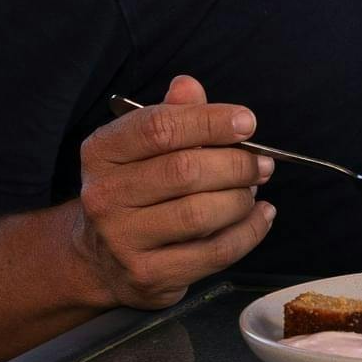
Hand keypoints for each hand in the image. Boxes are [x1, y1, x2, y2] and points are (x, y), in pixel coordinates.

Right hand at [72, 74, 275, 308]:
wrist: (100, 258)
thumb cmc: (134, 191)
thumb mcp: (142, 148)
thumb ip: (171, 115)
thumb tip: (189, 86)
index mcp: (102, 153)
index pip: (159, 128)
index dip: (210, 121)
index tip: (247, 123)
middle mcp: (104, 196)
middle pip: (185, 171)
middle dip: (235, 164)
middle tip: (261, 163)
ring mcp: (123, 240)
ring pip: (201, 214)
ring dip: (241, 199)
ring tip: (253, 189)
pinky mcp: (149, 275)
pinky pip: (215, 252)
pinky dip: (249, 232)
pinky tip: (260, 216)